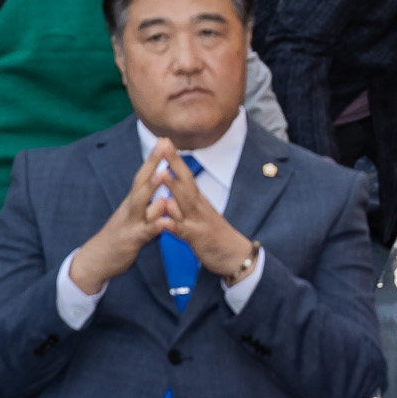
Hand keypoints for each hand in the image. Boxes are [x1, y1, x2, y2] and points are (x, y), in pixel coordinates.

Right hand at [68, 145, 170, 294]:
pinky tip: (166, 220)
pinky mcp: (132, 240)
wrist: (97, 260)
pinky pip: (145, 231)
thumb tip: (161, 188)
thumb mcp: (134, 216)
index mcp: (132, 201)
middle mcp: (130, 207)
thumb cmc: (119, 236)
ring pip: (141, 203)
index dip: (153, 158)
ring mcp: (130, 222)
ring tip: (165, 174)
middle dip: (153, 163)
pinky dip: (156, 225)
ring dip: (153, 188)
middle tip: (163, 144)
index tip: (164, 139)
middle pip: (141, 181)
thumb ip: (148, 203)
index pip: (143, 175)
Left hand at [155, 146, 254, 277]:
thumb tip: (169, 196)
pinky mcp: (198, 239)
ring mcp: (200, 221)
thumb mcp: (198, 219)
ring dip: (173, 187)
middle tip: (163, 144)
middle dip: (174, 162)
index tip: (164, 141)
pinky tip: (163, 221)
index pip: (186, 176)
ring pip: (185, 202)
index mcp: (198, 201)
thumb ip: (183, 208)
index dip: (175, 159)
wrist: (235, 257)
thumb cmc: (214, 237)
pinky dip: (174, 225)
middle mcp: (199, 206)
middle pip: (186, 181)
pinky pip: (184, 231)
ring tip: (161, 173)